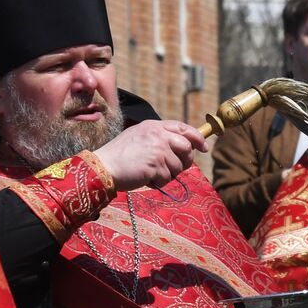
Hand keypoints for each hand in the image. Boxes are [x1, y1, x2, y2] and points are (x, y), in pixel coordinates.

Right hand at [93, 120, 208, 190]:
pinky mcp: (156, 164)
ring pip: (178, 166)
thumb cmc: (119, 155)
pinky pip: (167, 177)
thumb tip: (181, 147)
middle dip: (185, 161)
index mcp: (154, 126)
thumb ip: (159, 138)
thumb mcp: (138, 137)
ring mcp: (158, 149)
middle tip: (175, 168)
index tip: (204, 148)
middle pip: (187, 148)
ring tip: (149, 172)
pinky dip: (158, 181)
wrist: (103, 166)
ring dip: (167, 174)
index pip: (183, 128)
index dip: (197, 138)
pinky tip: (145, 178)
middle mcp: (158, 134)